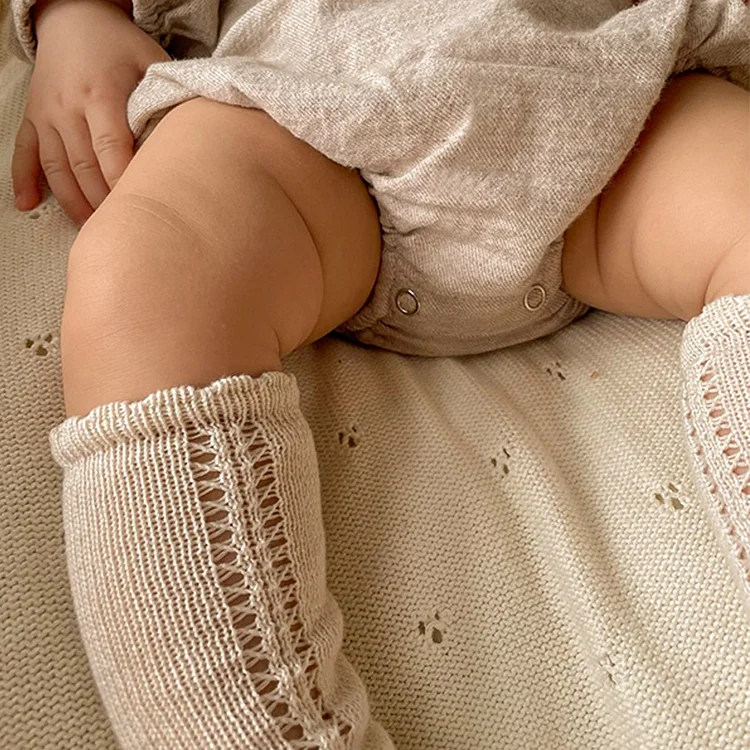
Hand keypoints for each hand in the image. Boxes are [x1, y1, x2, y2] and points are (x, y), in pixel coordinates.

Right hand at [12, 0, 170, 224]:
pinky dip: (23, 180)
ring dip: (72, 202)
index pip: (111, 146)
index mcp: (101, 93)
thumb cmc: (120, 45)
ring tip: (91, 230)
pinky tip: (27, 205)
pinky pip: (24, 153)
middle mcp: (68, 107)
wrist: (74, 17)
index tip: (140, 206)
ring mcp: (46, 114)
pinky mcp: (32, 118)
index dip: (123, 179)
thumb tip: (188, 139)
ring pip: (56, 168)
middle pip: (84, 166)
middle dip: (103, 202)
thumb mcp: (151, 61)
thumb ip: (167, 99)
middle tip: (123, 228)